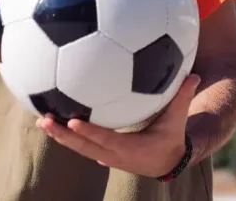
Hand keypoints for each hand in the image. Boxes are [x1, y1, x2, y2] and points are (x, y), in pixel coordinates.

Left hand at [36, 74, 200, 177]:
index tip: (72, 122)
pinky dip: (65, 134)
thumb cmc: (171, 135)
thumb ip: (182, 97)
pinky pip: (80, 143)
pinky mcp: (100, 152)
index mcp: (131, 149)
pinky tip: (51, 118)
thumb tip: (193, 75)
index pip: (106, 140)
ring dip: (59, 135)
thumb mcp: (177, 119)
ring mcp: (105, 156)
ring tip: (42, 120)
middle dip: (63, 135)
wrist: (165, 161)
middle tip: (45, 121)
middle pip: (84, 147)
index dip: (89, 132)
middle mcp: (114, 155)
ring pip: (78, 147)